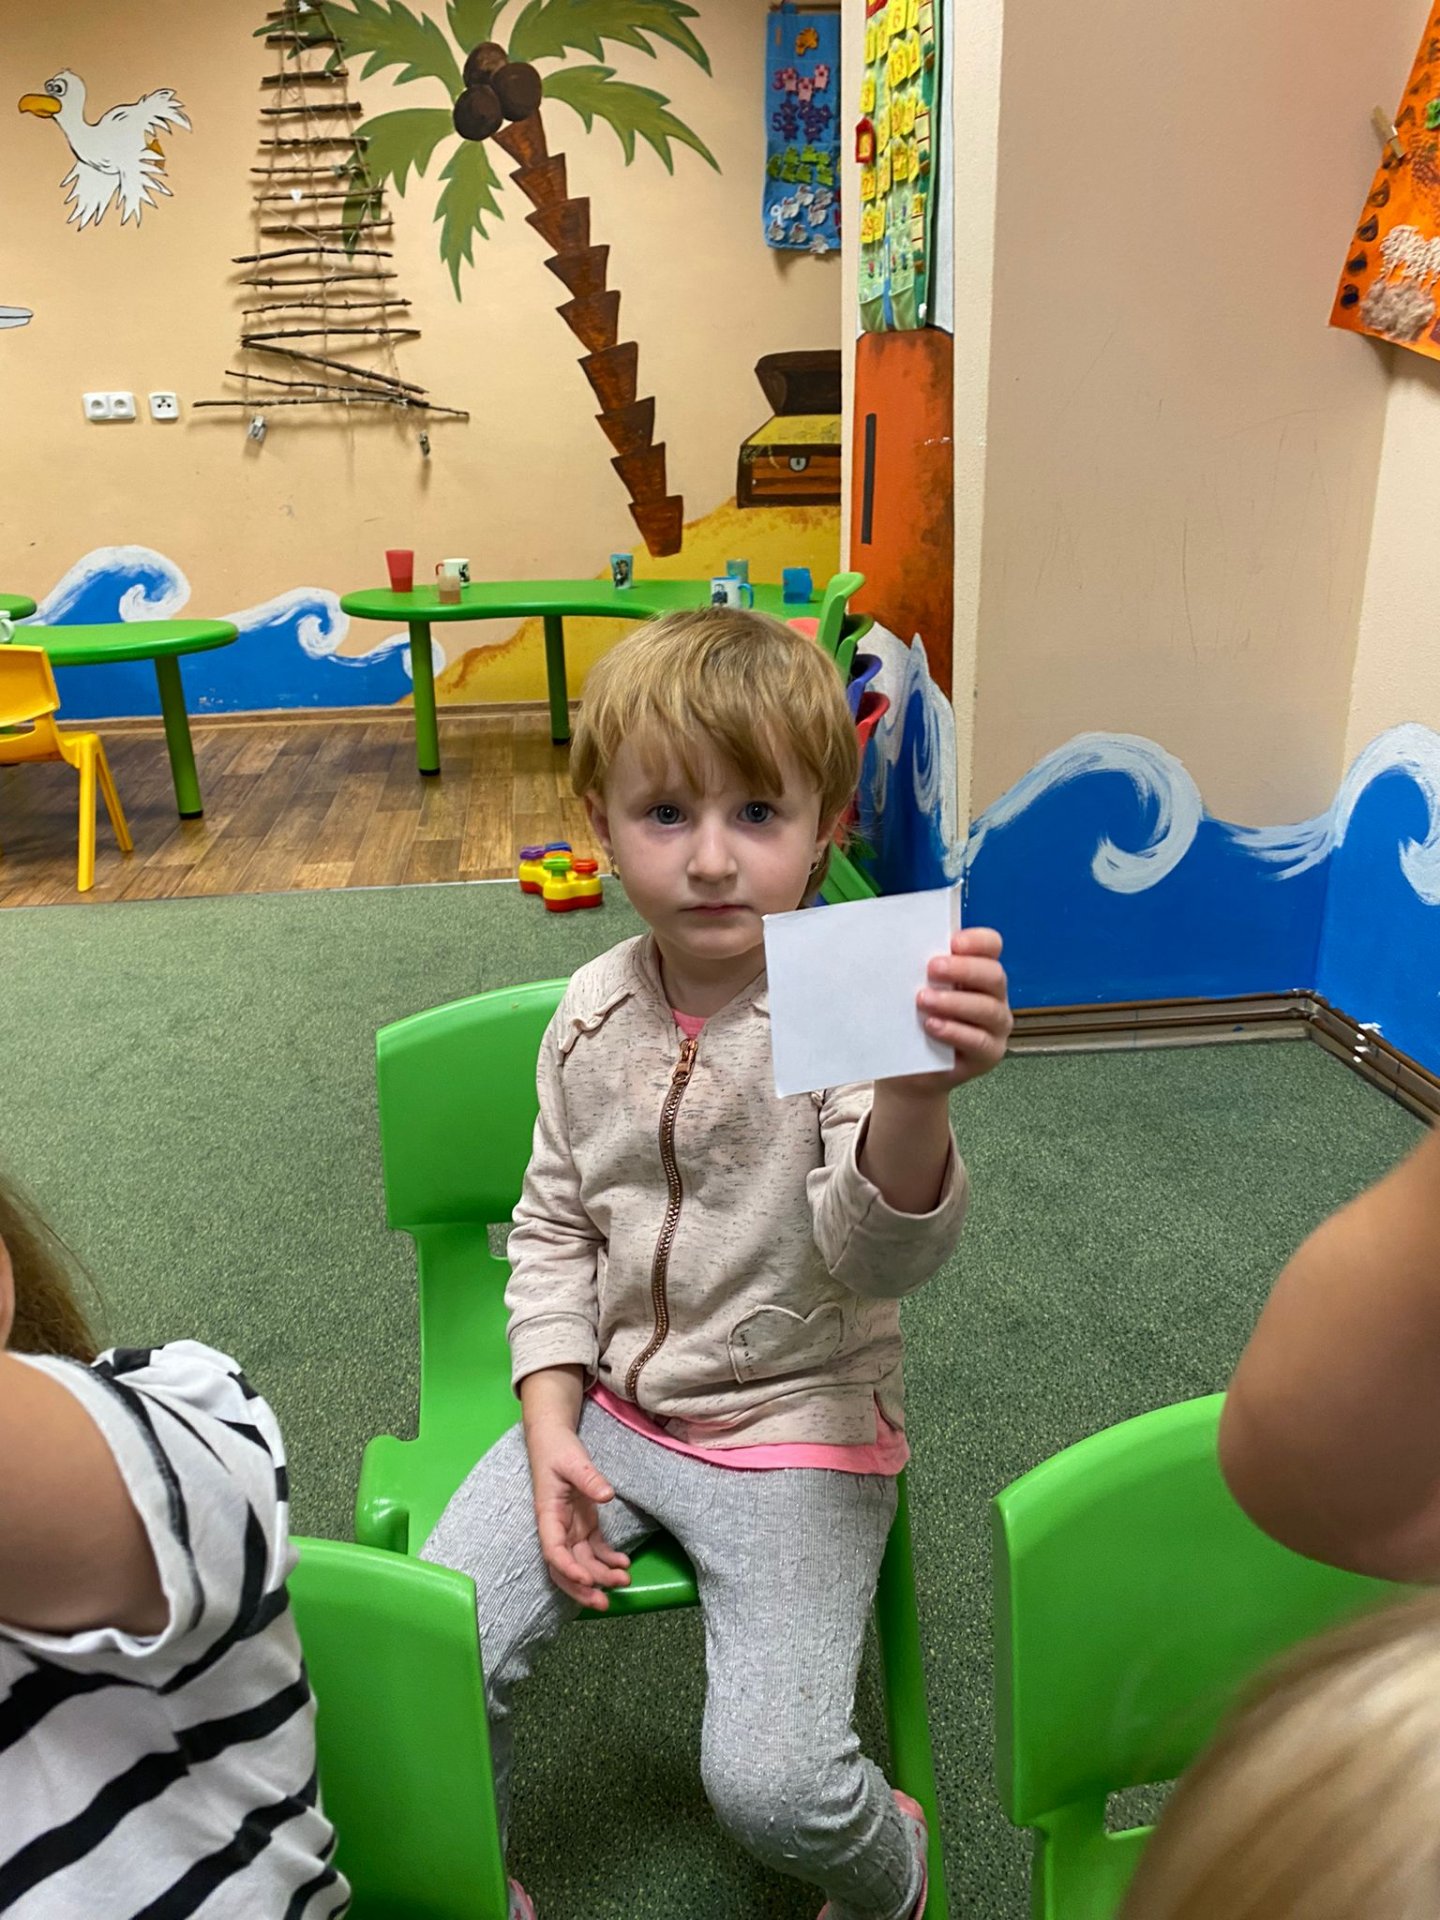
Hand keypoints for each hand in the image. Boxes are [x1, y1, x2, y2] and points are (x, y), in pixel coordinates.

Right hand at [525, 1419, 630, 1612]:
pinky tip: (624, 1564)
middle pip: (566, 1568)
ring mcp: (571, 1528)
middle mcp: (558, 1528)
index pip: (553, 1550)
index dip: (568, 1568)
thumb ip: (588, 1478)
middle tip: (604, 1602)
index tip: (587, 1579)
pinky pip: (595, 1550)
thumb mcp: (573, 1461)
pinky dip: (608, 1560)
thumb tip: (606, 1495)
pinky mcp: (584, 1524)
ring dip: (600, 1577)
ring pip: (582, 1563)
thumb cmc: (558, 1450)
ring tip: (624, 1582)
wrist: (554, 1440)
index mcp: (548, 1515)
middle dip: (583, 1588)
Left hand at [889, 926, 1012, 1096]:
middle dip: (963, 969)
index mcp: (979, 971)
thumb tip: (898, 944)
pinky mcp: (988, 1054)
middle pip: (994, 975)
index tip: (952, 942)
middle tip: (931, 968)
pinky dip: (955, 1031)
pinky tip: (932, 1026)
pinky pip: (979, 1041)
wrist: (909, 1070)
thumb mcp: (915, 989)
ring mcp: (995, 1026)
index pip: (991, 945)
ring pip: (988, 1009)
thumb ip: (920, 969)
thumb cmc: (913, 1020)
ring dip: (955, 1002)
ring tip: (923, 1000)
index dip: (977, 941)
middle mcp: (994, 996)